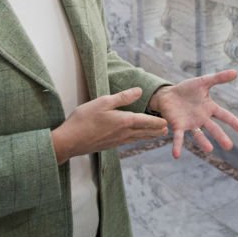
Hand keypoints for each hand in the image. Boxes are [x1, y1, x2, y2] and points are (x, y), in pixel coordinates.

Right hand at [50, 87, 167, 164]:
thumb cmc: (84, 119)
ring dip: (148, 136)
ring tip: (156, 134)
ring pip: (137, 138)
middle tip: (167, 130)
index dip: (158, 121)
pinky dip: (137, 139)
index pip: (147, 121)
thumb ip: (123, 97)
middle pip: (145, 132)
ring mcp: (117, 141)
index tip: (168, 122)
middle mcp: (124, 133)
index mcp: (125, 121)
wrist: (70, 141)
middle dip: (157, 130)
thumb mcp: (103, 102)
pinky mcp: (110, 145)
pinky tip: (135, 138)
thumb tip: (139, 91)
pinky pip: (128, 142)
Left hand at [147, 70, 237, 158]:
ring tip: (209, 150)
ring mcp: (190, 124)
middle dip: (221, 137)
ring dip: (203, 142)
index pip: (223, 115)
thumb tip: (236, 72)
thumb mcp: (203, 82)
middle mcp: (202, 118)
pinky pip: (178, 137)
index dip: (232, 121)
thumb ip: (219, 78)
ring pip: (198, 135)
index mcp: (209, 108)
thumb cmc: (186, 89)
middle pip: (213, 128)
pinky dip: (177, 146)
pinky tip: (176, 155)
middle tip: (229, 147)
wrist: (168, 95)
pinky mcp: (178, 126)